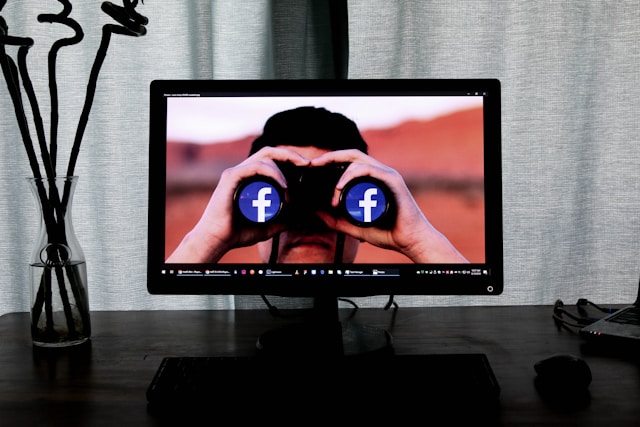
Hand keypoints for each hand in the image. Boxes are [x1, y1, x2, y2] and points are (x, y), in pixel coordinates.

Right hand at [166, 147, 309, 262]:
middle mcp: (242, 171)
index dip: (289, 159)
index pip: (271, 159)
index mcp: (249, 178)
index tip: (306, 167)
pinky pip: (254, 166)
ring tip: (290, 190)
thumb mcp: (265, 227)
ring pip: (264, 158)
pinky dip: (272, 172)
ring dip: (282, 171)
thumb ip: (279, 223)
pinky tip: (283, 185)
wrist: (217, 240)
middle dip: (290, 154)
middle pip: (269, 152)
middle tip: (307, 164)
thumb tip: (294, 220)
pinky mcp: (230, 178)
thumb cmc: (236, 233)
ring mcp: (236, 173)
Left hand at [311, 149, 468, 262]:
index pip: (349, 161)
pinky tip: (340, 187)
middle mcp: (380, 173)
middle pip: (352, 155)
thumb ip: (336, 220)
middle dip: (330, 156)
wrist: (410, 241)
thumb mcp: (354, 226)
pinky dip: (351, 175)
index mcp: (372, 180)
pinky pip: (368, 170)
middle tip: (313, 164)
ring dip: (340, 175)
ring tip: (332, 194)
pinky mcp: (392, 180)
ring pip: (358, 161)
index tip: (313, 167)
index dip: (330, 160)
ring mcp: (387, 175)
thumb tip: (317, 213)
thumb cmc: (388, 233)